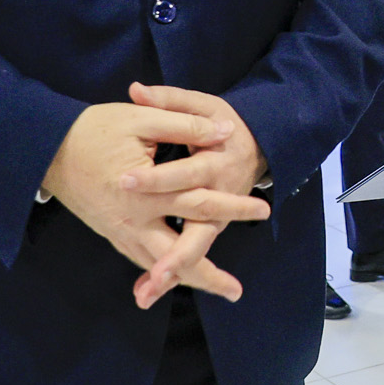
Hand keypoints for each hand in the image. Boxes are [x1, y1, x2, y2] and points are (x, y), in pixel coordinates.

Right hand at [40, 102, 270, 308]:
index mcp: (147, 190)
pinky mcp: (112, 232)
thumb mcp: (142, 118)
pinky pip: (139, 259)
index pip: (200, 201)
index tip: (263, 209)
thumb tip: (226, 131)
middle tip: (237, 290)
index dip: (233, 205)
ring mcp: (121, 230)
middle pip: (180, 253)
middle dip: (210, 272)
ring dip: (187, 279)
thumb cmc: (95, 129)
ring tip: (219, 291)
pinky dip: (158, 272)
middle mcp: (134, 219)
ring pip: (159, 264)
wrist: (45, 148)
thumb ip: (185, 124)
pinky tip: (171, 280)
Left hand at [123, 85, 272, 304]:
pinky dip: (173, 272)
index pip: (184, 173)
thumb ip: (171, 100)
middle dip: (178, 255)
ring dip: (175, 273)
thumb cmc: (227, 122)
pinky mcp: (207, 226)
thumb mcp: (204, 103)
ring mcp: (215, 215)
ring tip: (147, 294)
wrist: (259, 141)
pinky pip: (190, 251)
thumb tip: (136, 91)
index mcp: (217, 161)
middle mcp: (220, 194)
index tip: (124, 181)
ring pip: (197, 248)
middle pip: (201, 230)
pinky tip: (148, 289)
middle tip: (157, 273)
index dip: (155, 178)